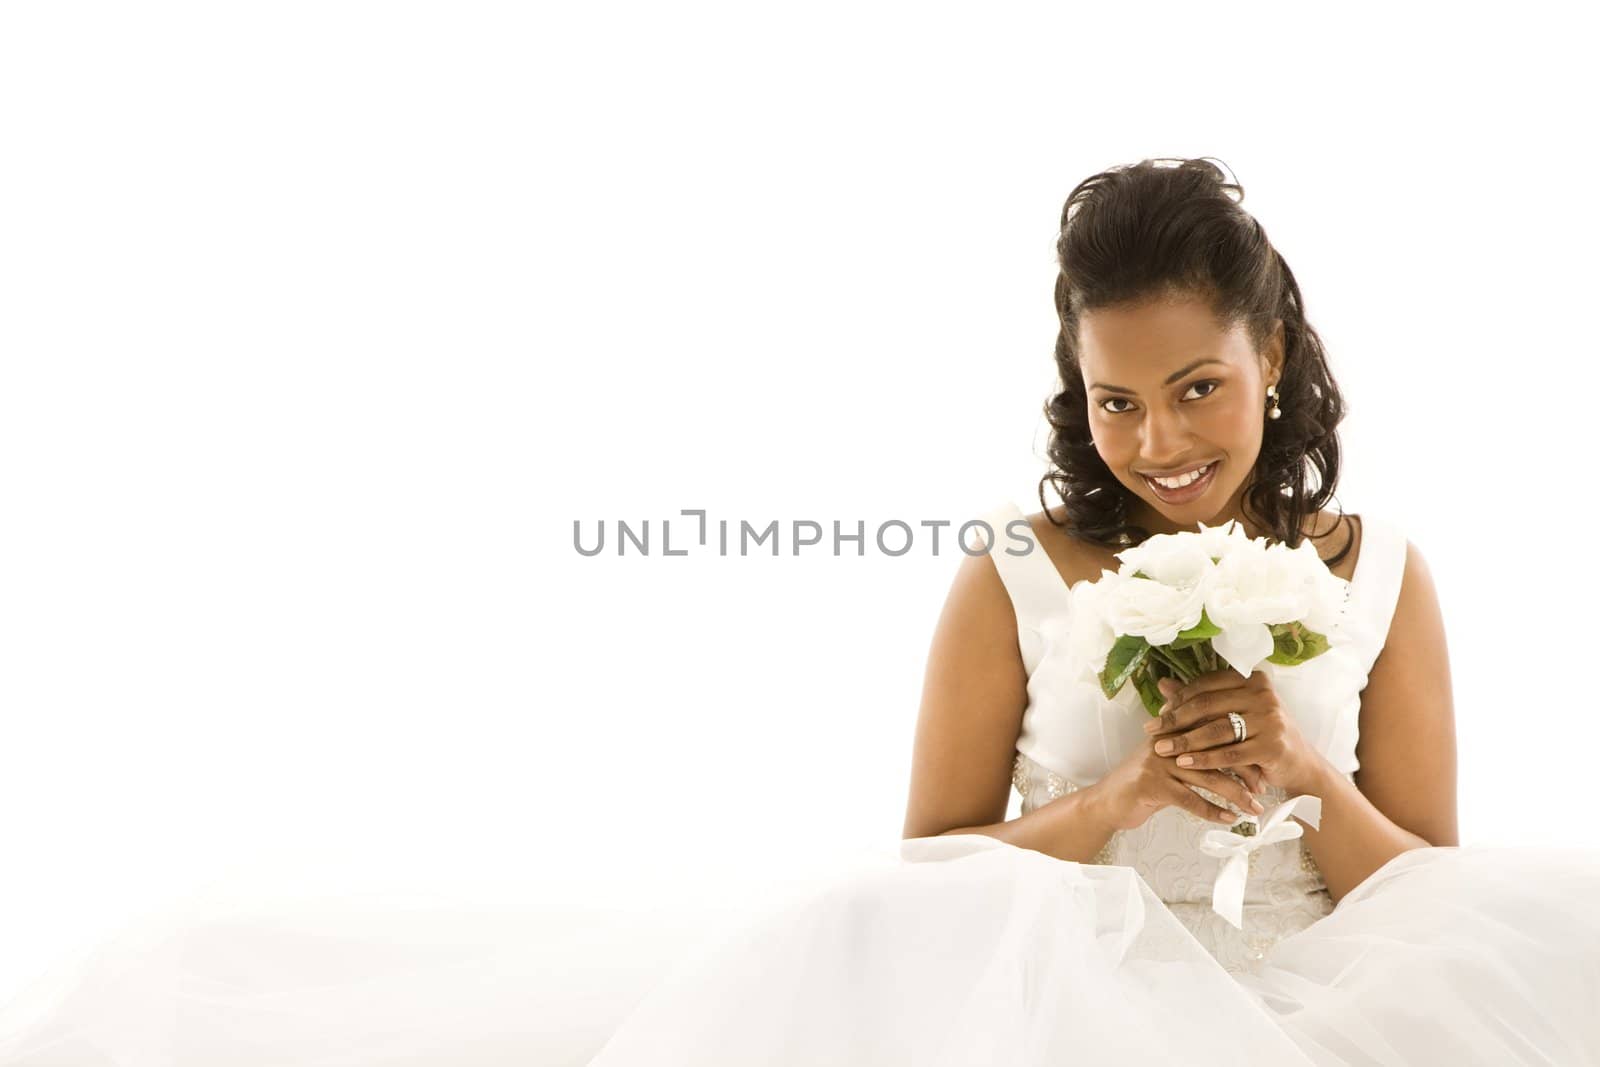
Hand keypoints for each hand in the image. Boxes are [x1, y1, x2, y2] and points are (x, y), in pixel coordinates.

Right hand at [1089, 728, 1267, 833]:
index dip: (1241, 748)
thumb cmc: (1142, 782)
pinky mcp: (1152, 785)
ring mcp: (1158, 763)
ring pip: (1207, 777)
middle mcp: (1167, 742)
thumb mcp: (1167, 761)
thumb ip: (1194, 751)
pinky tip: (1229, 819)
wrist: (1107, 802)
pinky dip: (1212, 811)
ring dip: (1235, 795)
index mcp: (1173, 731)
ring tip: (1253, 808)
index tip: (1263, 765)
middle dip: (1244, 771)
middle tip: (1264, 788)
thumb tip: (1232, 751)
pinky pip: (1190, 799)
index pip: (1215, 732)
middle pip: (1215, 752)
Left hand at [1144, 668, 1325, 796]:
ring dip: (1185, 741)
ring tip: (1161, 749)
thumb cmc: (1261, 735)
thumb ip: (1201, 698)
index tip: (1158, 713)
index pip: (1207, 685)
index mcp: (1253, 679)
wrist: (1299, 764)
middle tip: (1151, 731)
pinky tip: (1184, 764)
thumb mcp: (1234, 713)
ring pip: (1217, 730)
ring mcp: (1271, 720)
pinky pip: (1230, 754)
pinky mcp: (1273, 746)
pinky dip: (1204, 759)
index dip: (1179, 699)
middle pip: (1208, 705)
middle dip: (1175, 720)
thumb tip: (1163, 684)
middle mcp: (1264, 694)